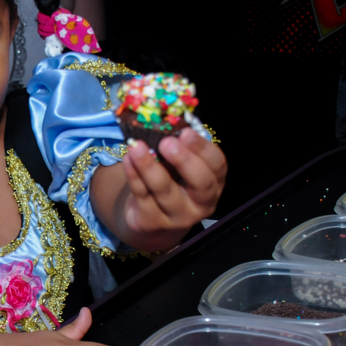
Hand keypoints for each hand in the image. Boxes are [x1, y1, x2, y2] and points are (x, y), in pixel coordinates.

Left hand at [121, 129, 226, 248]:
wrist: (150, 217)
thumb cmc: (171, 182)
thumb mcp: (180, 166)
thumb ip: (179, 148)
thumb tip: (166, 123)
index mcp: (215, 183)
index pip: (217, 166)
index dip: (203, 148)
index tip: (186, 132)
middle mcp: (202, 204)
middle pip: (201, 183)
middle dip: (184, 160)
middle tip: (167, 142)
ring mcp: (178, 217)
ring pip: (165, 191)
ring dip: (149, 166)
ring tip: (137, 147)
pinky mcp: (152, 222)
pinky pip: (142, 196)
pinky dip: (134, 176)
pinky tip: (128, 159)